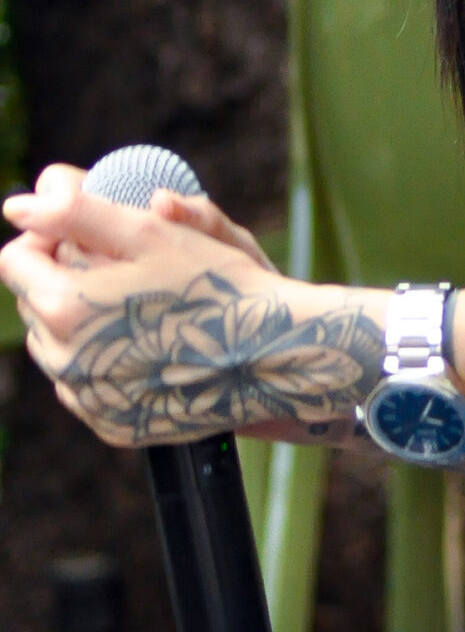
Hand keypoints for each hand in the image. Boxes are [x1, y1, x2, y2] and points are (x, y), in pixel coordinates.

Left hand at [0, 172, 381, 447]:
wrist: (271, 356)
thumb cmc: (215, 285)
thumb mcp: (149, 232)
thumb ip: (74, 212)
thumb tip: (17, 205)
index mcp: (65, 306)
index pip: (14, 262)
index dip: (47, 239)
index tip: (85, 234)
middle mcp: (65, 362)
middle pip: (34, 304)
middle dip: (64, 279)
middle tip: (121, 267)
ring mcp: (87, 400)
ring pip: (55, 346)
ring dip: (79, 320)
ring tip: (136, 306)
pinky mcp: (111, 426)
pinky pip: (83, 386)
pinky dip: (101, 362)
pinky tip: (146, 344)